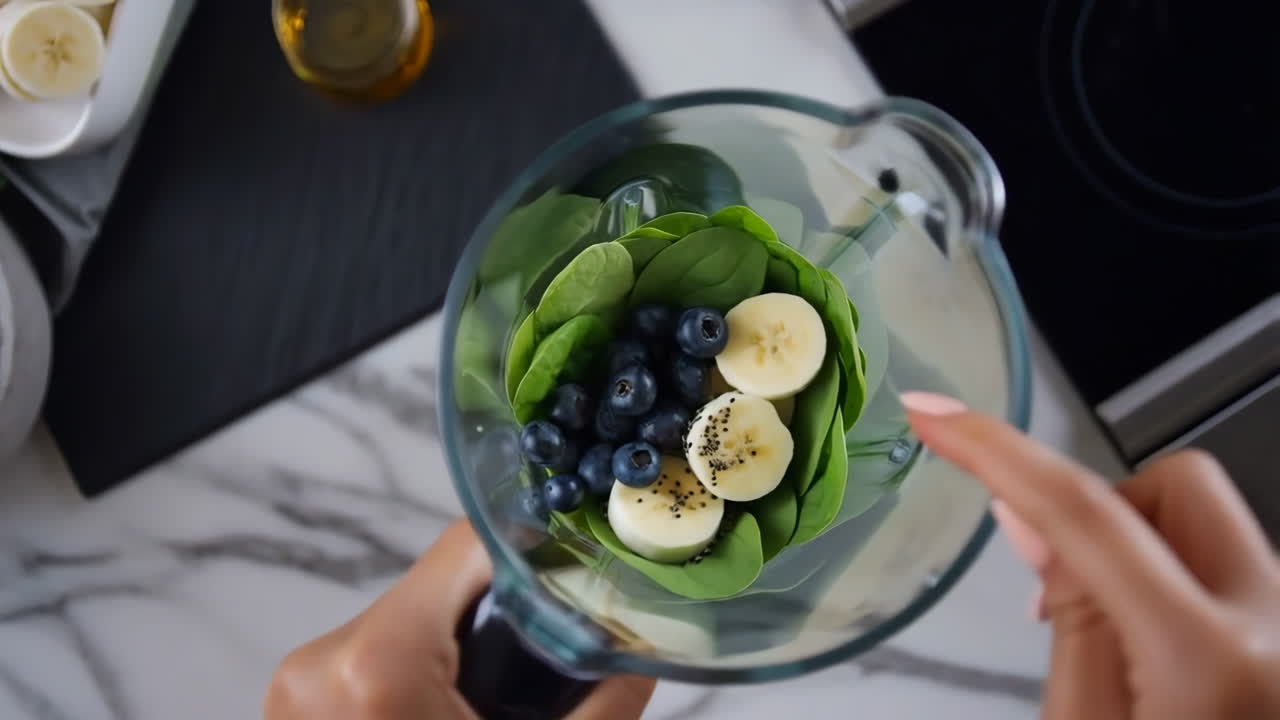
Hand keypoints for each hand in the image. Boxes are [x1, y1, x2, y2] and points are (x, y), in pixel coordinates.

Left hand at [264, 519, 654, 719]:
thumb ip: (601, 708)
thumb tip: (643, 654)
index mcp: (380, 666)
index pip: (467, 547)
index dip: (532, 543)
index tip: (578, 559)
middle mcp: (323, 659)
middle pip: (438, 582)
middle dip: (501, 603)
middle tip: (548, 642)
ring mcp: (298, 679)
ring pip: (406, 614)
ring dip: (459, 635)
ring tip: (495, 688)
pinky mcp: (294, 697)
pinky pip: (375, 649)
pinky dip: (422, 662)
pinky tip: (453, 701)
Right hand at [901, 392, 1279, 719]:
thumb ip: (1070, 620)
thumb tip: (1031, 518)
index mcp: (1210, 661)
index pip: (1085, 514)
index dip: (997, 450)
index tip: (939, 417)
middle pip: (1180, 485)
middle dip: (1106, 510)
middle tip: (1063, 586)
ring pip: (1211, 527)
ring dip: (1144, 557)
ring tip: (1119, 650)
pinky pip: (1232, 574)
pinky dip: (1178, 589)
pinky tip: (1161, 664)